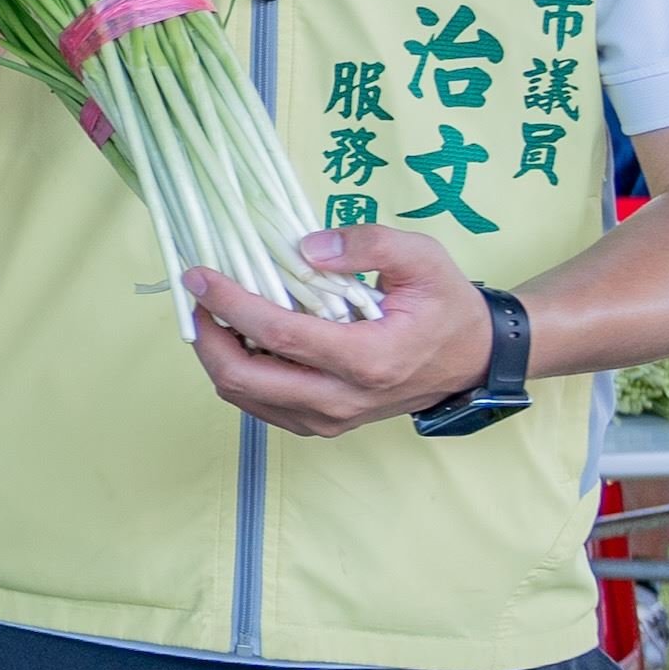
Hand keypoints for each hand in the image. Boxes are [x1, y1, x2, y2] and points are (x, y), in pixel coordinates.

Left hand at [182, 222, 498, 435]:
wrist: (471, 359)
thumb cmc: (447, 305)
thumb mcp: (423, 259)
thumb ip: (368, 245)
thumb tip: (304, 248)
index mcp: (368, 358)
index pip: (279, 334)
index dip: (231, 304)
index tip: (200, 275)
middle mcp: (342, 399)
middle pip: (245, 378)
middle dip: (206, 336)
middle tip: (196, 296)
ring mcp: (329, 419)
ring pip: (245, 395)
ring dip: (217, 355)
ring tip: (213, 312)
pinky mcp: (320, 424)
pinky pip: (260, 404)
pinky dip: (238, 372)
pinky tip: (239, 337)